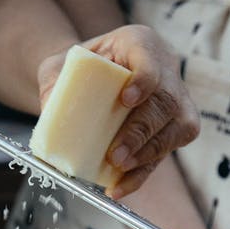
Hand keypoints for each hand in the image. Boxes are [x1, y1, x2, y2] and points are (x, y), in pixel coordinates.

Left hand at [37, 25, 199, 197]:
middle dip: (141, 131)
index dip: (144, 80)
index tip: (126, 100)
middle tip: (116, 155)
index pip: (150, 59)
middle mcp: (165, 68)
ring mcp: (177, 98)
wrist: (91, 77)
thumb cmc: (77, 68)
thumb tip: (51, 112)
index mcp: (139, 43)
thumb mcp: (59, 65)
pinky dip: (143, 172)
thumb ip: (53, 83)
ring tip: (119, 170)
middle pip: (166, 101)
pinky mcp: (176, 126)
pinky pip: (168, 151)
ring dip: (148, 154)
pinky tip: (122, 186)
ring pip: (178, 127)